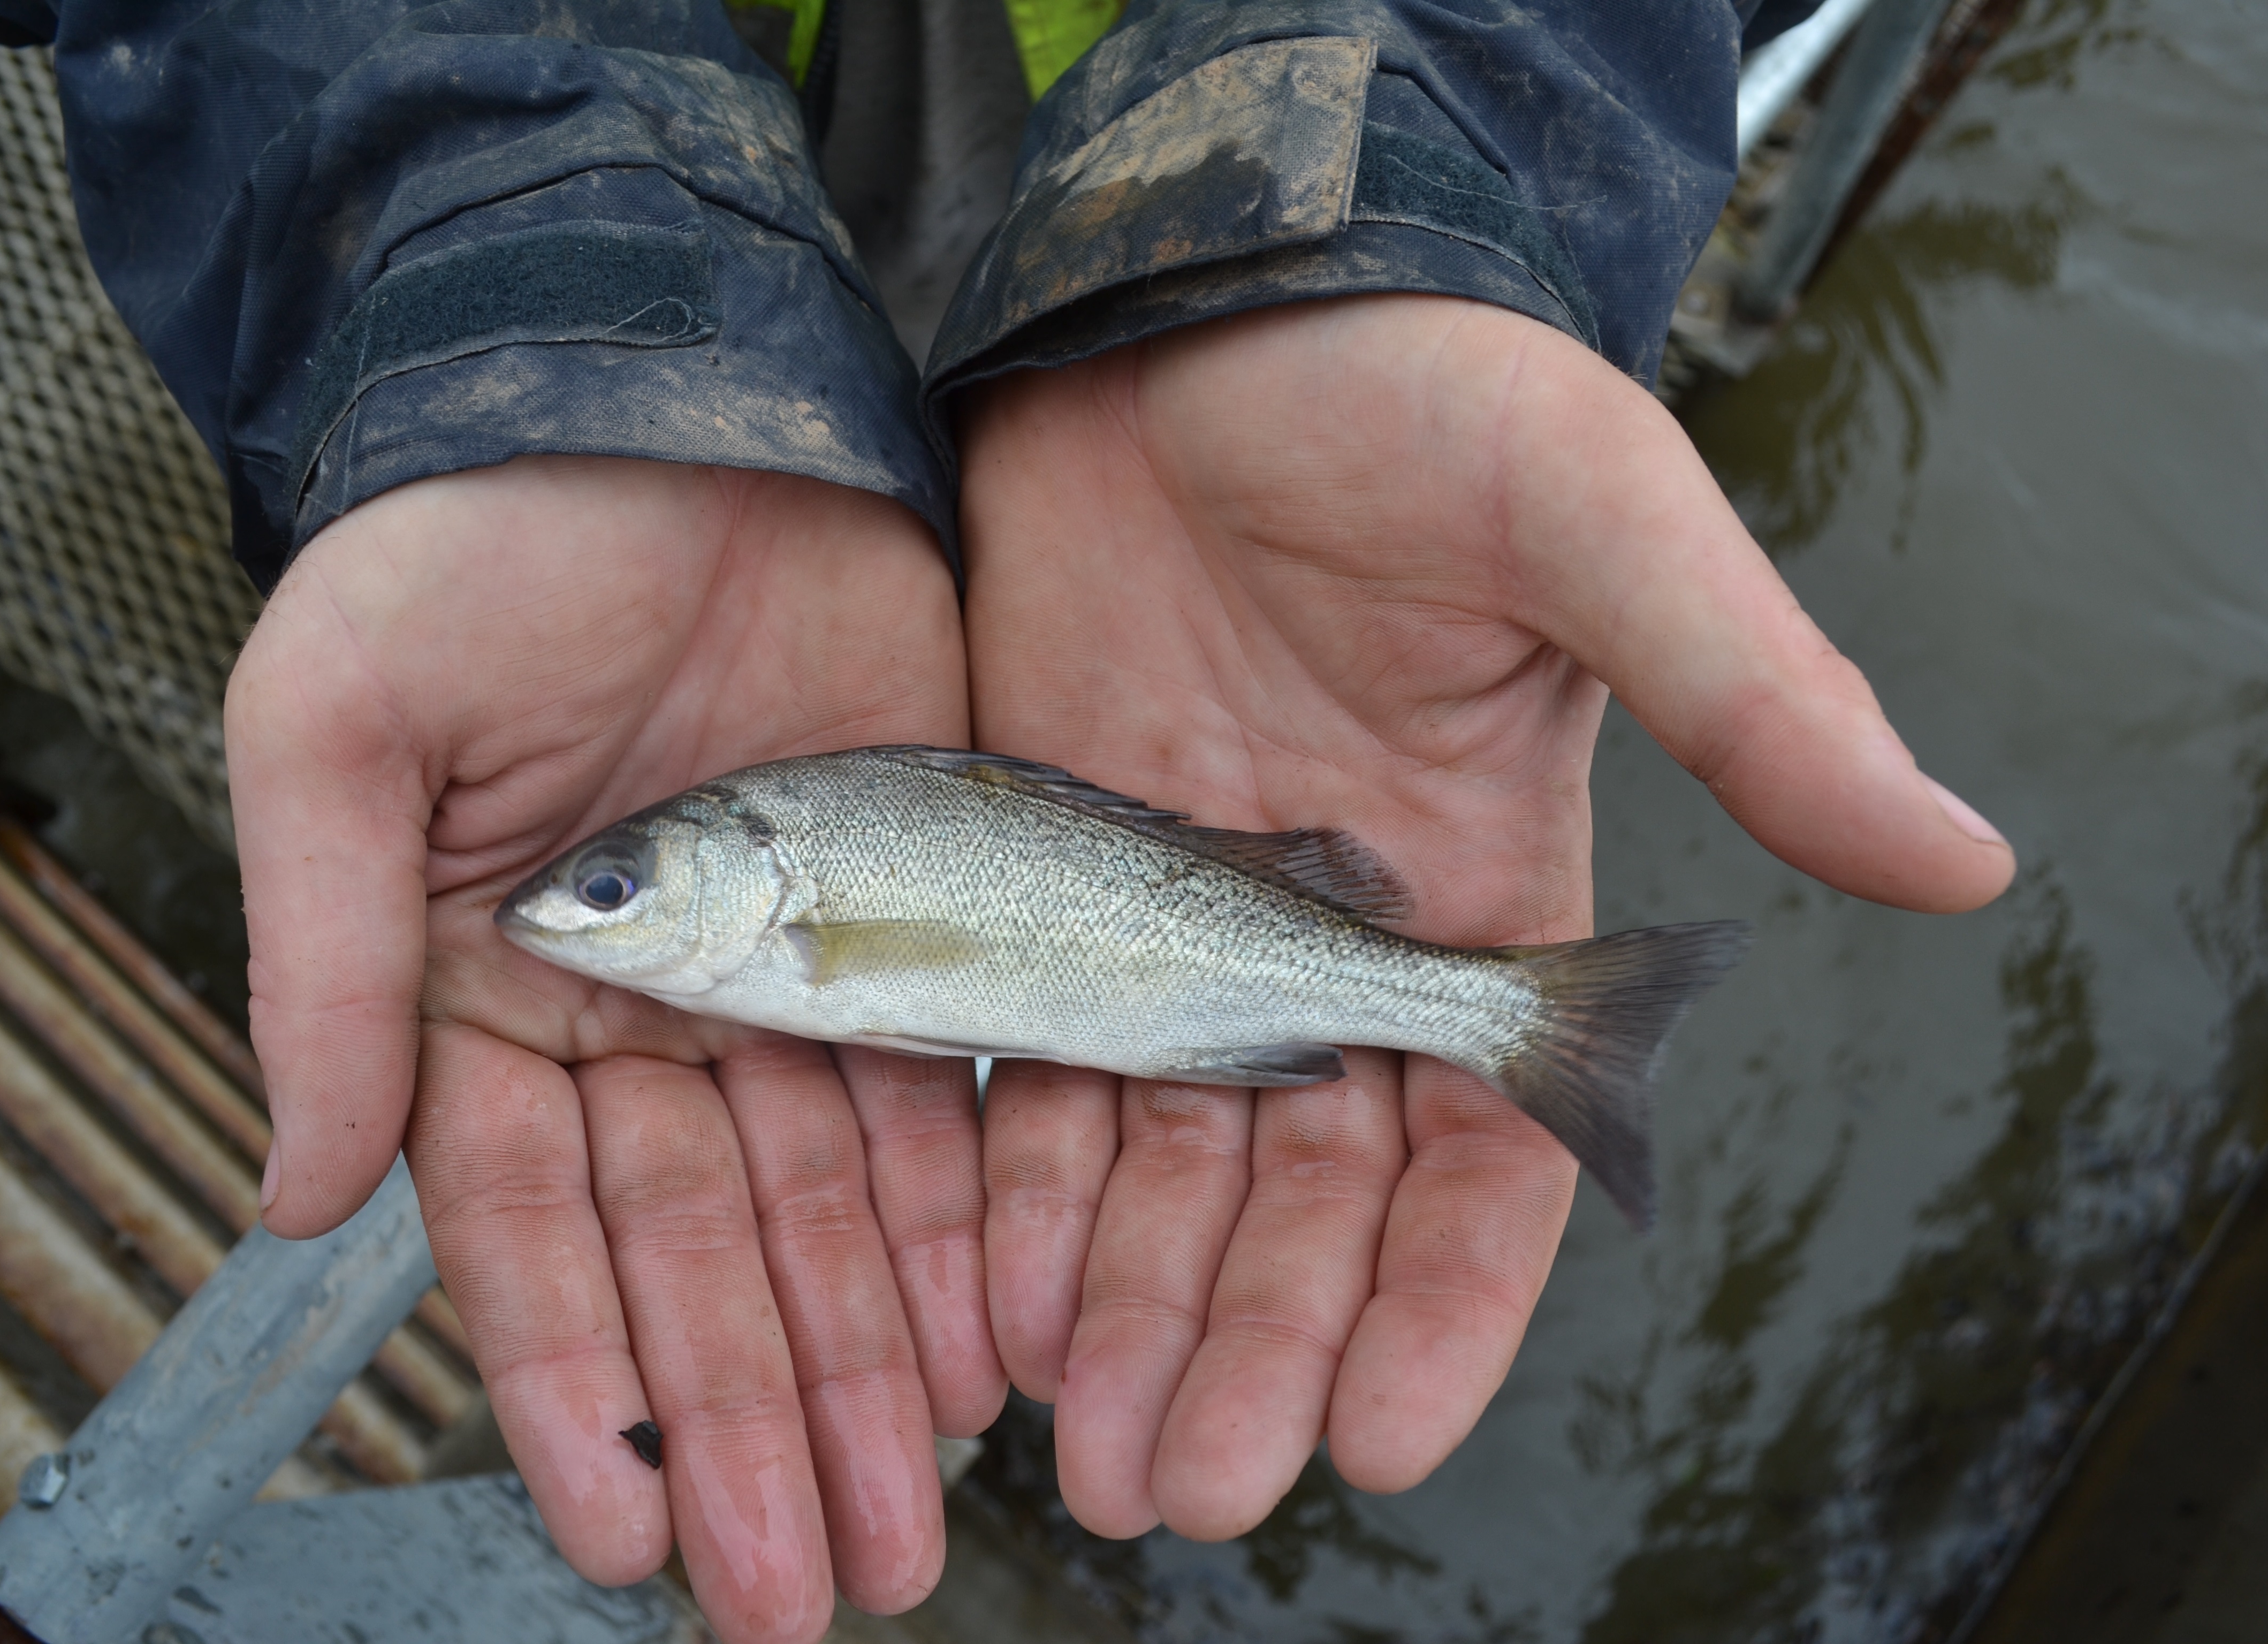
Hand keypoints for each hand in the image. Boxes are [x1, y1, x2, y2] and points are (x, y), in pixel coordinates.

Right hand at [226, 456, 1005, 1641]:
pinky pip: (937, 1106)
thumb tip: (286, 1198)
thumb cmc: (470, 546)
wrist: (666, 403)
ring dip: (859, 1375)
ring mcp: (780, 980)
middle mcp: (640, 1017)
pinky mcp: (906, 918)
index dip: (576, 1384)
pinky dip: (956, 1234)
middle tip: (803, 1584)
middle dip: (747, 1425)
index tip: (622, 1531)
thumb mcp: (343, 727)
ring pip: (826, 1218)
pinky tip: (981, 1357)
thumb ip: (324, 961)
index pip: (528, 1237)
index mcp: (488, 994)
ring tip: (901, 1523)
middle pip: (700, 1260)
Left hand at [959, 294, 2012, 1539]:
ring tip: (1083, 1455)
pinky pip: (1038, 1072)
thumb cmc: (1418, 394)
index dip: (1442, 1305)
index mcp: (1487, 899)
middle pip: (1306, 1202)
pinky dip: (1023, 1188)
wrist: (1194, 319)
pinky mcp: (1051, 882)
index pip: (1487, 1158)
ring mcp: (1181, 924)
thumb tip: (1958, 858)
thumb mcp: (1593, 524)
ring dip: (1131, 1312)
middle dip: (1256, 1344)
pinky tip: (997, 1300)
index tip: (1373, 1435)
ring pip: (1167, 1171)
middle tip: (1187, 1488)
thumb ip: (1754, 693)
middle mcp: (1336, 943)